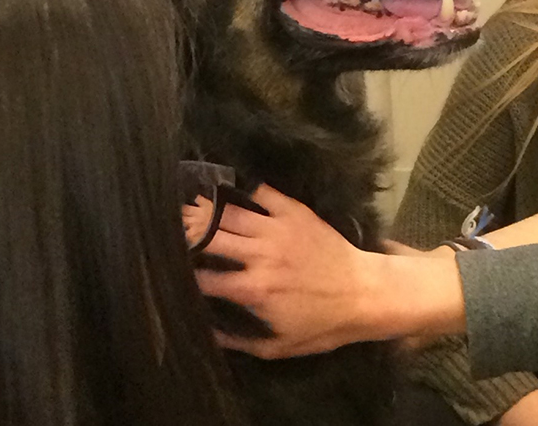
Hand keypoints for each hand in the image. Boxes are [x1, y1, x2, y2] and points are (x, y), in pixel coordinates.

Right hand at [194, 185, 465, 358]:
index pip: (203, 276)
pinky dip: (244, 192)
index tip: (173, 268)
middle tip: (174, 231)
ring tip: (192, 208)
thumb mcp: (278, 345)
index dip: (183, 272)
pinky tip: (232, 195)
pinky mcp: (294, 212)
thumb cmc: (322, 324)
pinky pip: (261, 193)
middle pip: (209, 236)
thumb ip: (238, 340)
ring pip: (230, 211)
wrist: (365, 293)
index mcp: (253, 288)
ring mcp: (278, 229)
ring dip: (208, 211)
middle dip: (187, 234)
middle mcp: (261, 254)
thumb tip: (206, 331)